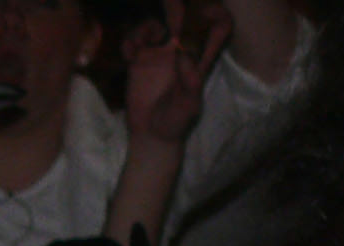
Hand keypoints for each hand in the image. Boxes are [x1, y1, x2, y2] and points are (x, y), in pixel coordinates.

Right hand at [122, 0, 229, 147]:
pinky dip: (129, 41)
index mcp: (197, 59)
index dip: (215, 15)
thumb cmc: (175, 122)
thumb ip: (191, 81)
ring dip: (145, 27)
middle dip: (174, 8)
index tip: (206, 11)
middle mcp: (179, 51)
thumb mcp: (189, 105)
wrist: (151, 135)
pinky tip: (128, 55)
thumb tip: (183, 54)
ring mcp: (158, 54)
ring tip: (137, 45)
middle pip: (182, 18)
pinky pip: (134, 39)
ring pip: (155, 24)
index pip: (215, 29)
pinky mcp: (139, 60)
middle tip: (162, 23)